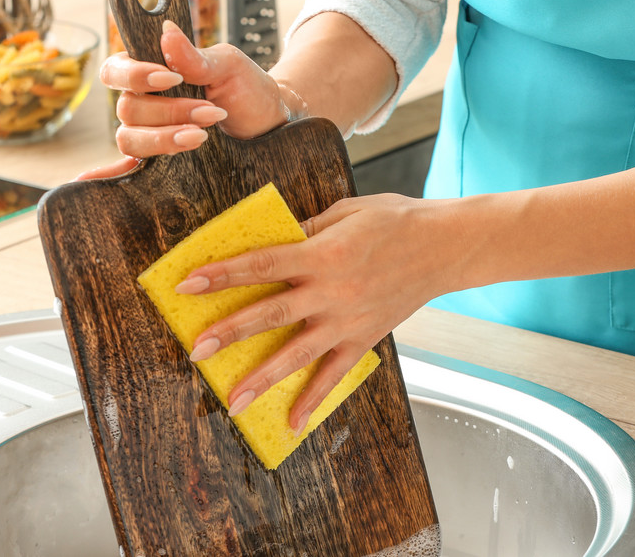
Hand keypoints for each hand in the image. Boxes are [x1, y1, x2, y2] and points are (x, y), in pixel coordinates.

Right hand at [99, 21, 296, 158]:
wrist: (269, 123)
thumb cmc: (247, 88)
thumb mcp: (228, 66)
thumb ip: (196, 55)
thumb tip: (167, 31)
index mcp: (151, 72)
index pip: (116, 70)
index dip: (135, 76)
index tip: (171, 79)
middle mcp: (143, 102)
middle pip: (127, 109)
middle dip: (169, 111)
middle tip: (210, 112)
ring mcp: (149, 133)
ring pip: (129, 139)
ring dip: (164, 138)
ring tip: (202, 135)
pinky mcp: (159, 161)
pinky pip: (124, 169)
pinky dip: (105, 175)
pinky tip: (87, 183)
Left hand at [175, 194, 459, 434]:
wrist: (446, 246)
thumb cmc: (395, 219)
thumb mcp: (345, 212)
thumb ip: (306, 231)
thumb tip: (271, 244)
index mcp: (322, 253)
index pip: (261, 264)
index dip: (222, 274)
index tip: (188, 284)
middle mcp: (331, 291)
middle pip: (270, 314)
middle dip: (229, 332)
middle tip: (196, 349)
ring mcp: (347, 320)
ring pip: (297, 354)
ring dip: (262, 377)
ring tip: (233, 400)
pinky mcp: (364, 338)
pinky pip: (334, 375)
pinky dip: (313, 400)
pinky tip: (291, 423)